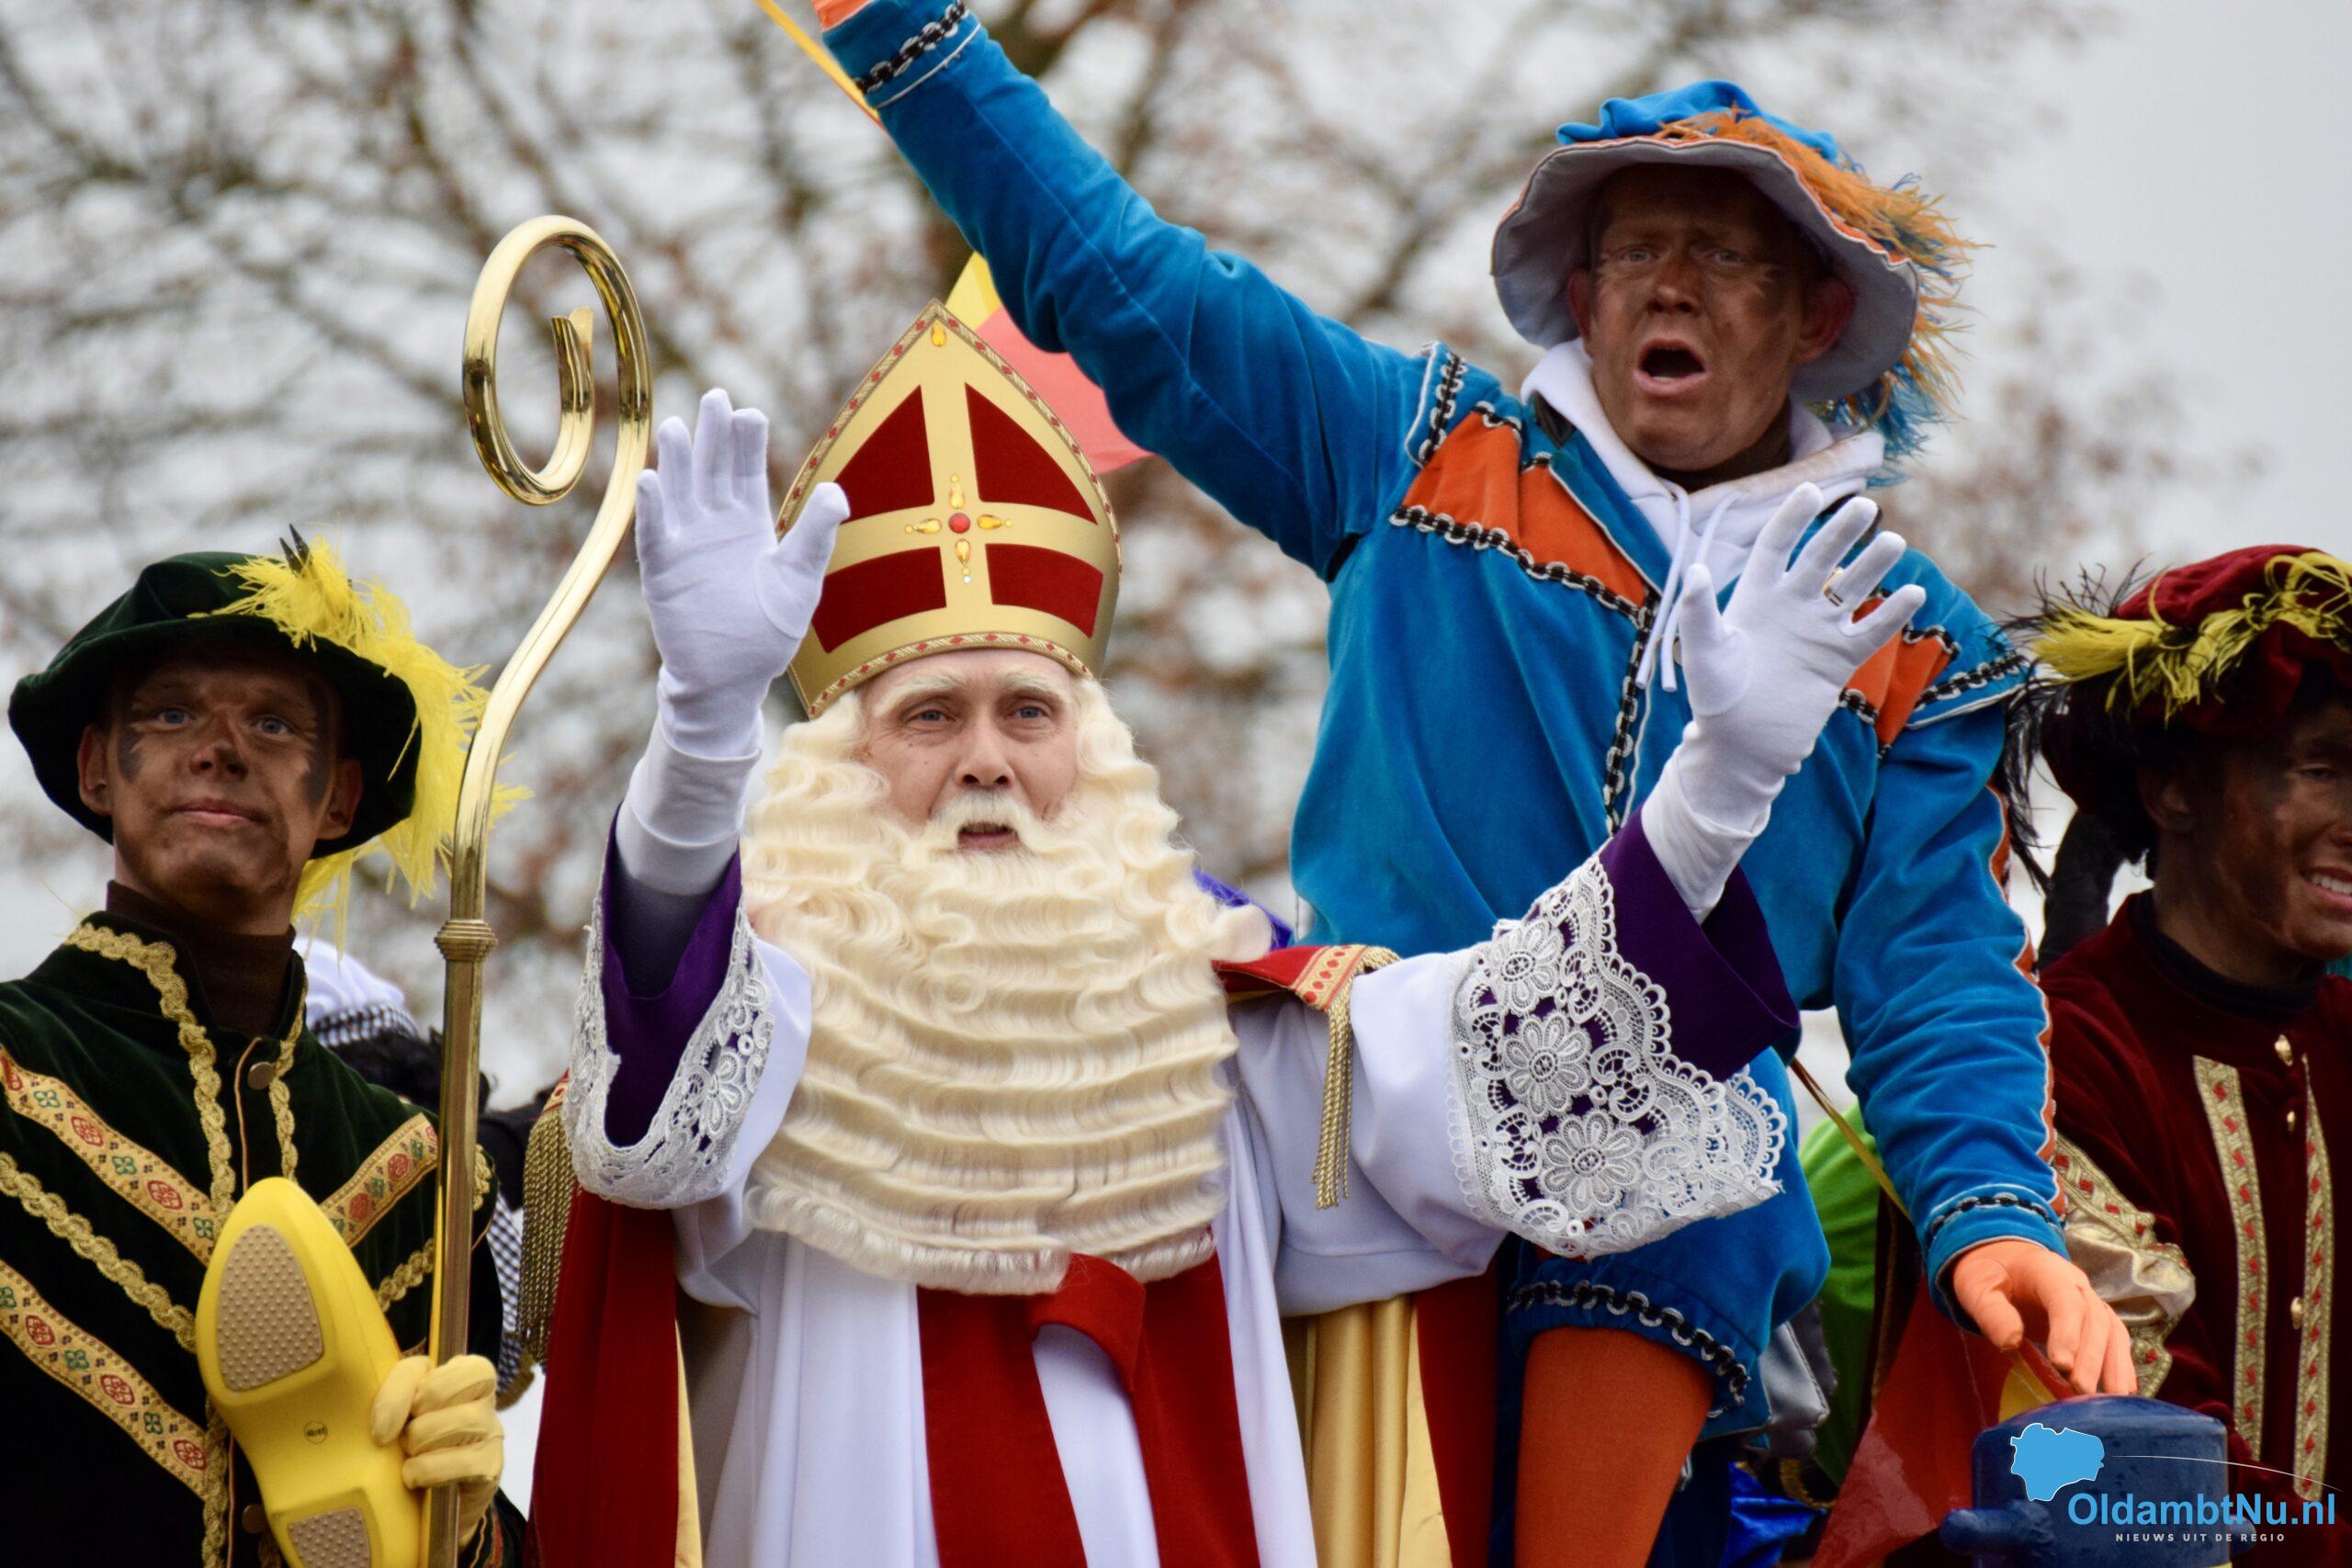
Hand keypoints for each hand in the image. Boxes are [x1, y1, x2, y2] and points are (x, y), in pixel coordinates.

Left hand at [371, 1354, 503, 1540]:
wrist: (423, 1510)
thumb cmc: (407, 1455)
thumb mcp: (394, 1424)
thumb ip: (388, 1402)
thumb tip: (370, 1410)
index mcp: (451, 1375)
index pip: (422, 1365)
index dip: (397, 1392)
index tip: (380, 1428)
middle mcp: (480, 1396)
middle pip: (443, 1391)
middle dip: (414, 1424)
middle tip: (403, 1445)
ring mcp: (490, 1430)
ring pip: (460, 1421)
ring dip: (422, 1448)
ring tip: (410, 1464)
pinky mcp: (492, 1465)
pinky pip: (466, 1461)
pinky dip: (433, 1472)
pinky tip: (418, 1480)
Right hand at [635, 387, 849, 752]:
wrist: (732, 679)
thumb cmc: (768, 633)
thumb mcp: (800, 580)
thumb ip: (815, 535)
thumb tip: (836, 490)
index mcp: (749, 526)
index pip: (745, 473)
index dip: (745, 443)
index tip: (750, 412)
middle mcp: (714, 528)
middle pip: (711, 470)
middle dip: (712, 436)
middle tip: (715, 396)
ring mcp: (685, 546)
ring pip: (680, 493)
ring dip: (677, 461)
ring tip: (678, 427)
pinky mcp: (663, 572)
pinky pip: (655, 535)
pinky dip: (652, 509)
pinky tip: (651, 479)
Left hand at [1670, 483, 1925, 830]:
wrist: (1742, 745)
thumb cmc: (1714, 698)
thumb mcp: (1703, 651)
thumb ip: (1698, 611)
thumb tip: (1694, 571)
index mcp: (1755, 597)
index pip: (1777, 546)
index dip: (1792, 518)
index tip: (1810, 489)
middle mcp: (1790, 607)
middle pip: (1821, 559)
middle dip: (1841, 533)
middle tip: (1864, 507)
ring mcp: (1817, 631)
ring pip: (1852, 588)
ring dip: (1873, 565)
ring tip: (1893, 541)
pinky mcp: (1838, 660)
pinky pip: (1871, 631)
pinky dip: (1892, 614)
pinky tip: (1914, 593)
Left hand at [1950, 1239, 2138, 1396]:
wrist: (2005, 1259)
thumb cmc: (1989, 1273)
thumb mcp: (1976, 1286)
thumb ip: (1991, 1311)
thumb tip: (2010, 1342)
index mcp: (2047, 1270)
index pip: (2065, 1300)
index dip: (2068, 1332)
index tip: (2062, 1365)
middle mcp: (2077, 1284)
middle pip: (2093, 1319)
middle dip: (2091, 1357)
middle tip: (2081, 1390)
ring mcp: (2089, 1300)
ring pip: (2111, 1330)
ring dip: (2114, 1365)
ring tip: (2112, 1398)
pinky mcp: (2094, 1319)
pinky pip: (2114, 1338)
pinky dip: (2121, 1363)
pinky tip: (2123, 1390)